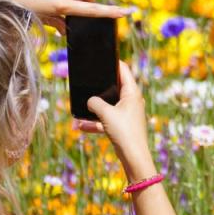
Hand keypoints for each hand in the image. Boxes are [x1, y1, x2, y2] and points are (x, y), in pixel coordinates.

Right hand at [74, 61, 154, 176]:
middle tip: (88, 81)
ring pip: (108, 105)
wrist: (133, 156)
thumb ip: (94, 103)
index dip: (113, 63)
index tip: (102, 58)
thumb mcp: (106, 114)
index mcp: (132, 93)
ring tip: (80, 107)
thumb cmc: (124, 132)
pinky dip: (96, 122)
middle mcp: (132, 101)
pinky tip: (80, 126)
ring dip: (95, 108)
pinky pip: (107, 119)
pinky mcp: (123, 125)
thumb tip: (90, 101)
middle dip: (100, 87)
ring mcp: (128, 113)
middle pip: (114, 87)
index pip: (124, 70)